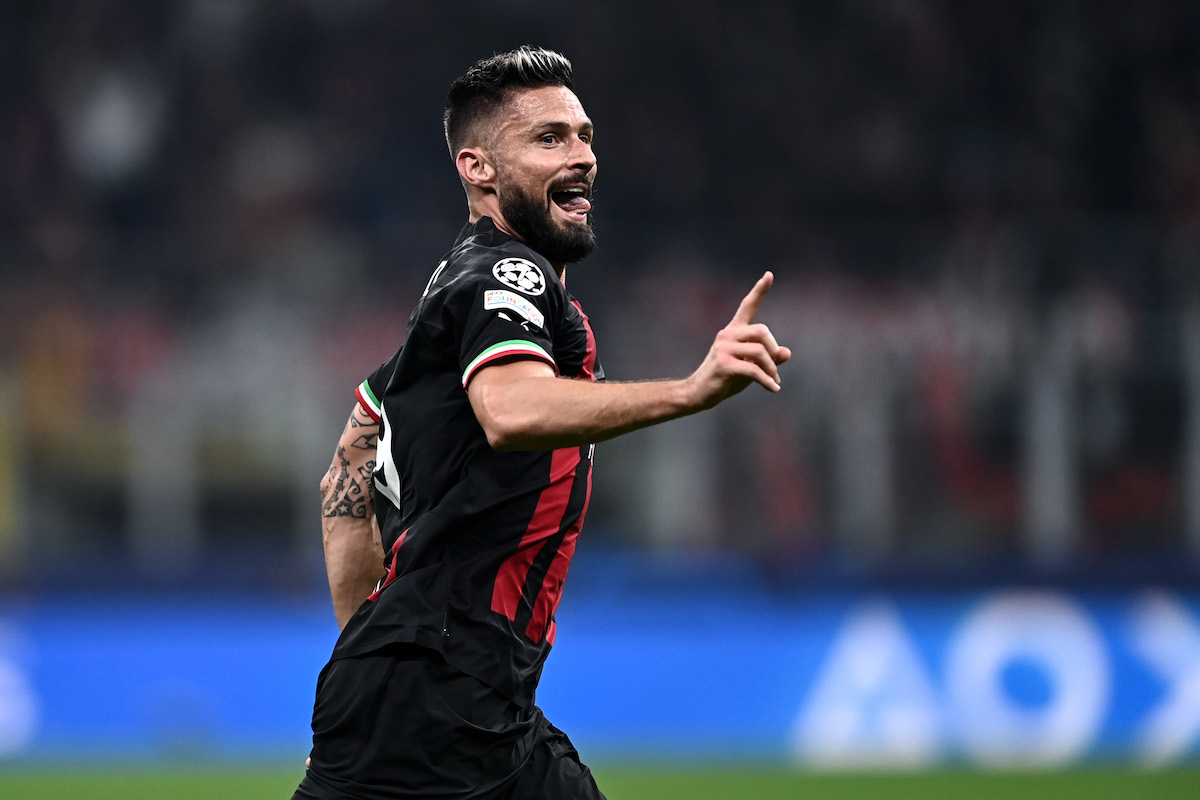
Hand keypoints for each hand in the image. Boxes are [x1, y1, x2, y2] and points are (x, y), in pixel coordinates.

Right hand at [685, 271, 791, 407]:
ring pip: (760, 351)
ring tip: (774, 381)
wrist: (697, 394)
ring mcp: (723, 348)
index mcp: (733, 332)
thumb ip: (769, 359)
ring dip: (771, 369)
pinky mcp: (723, 364)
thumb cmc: (724, 380)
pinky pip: (754, 370)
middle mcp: (727, 335)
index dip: (759, 290)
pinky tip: (773, 388)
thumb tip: (787, 352)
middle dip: (773, 350)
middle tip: (775, 370)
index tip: (769, 274)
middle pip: (762, 331)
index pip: (747, 306)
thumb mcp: (750, 368)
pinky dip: (766, 380)